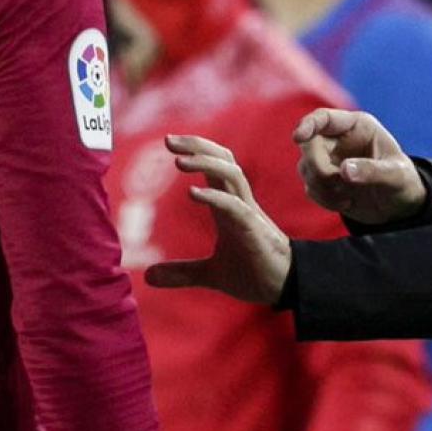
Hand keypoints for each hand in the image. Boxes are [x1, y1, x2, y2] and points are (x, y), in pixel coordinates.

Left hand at [145, 135, 291, 304]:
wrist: (283, 290)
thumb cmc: (253, 274)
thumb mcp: (210, 274)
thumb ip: (182, 271)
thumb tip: (148, 276)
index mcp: (230, 206)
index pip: (216, 166)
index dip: (196, 149)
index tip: (170, 142)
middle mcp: (240, 202)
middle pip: (224, 160)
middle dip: (198, 145)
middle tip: (168, 140)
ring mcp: (248, 214)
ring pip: (232, 174)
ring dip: (205, 163)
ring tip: (178, 161)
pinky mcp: (253, 231)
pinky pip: (235, 206)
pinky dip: (215, 196)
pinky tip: (193, 193)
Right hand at [292, 108, 425, 224]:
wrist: (399, 206)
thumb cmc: (403, 182)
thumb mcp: (396, 176)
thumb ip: (373, 171)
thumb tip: (344, 171)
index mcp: (357, 127)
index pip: (324, 118)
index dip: (308, 124)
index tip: (298, 137)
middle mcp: (338, 140)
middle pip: (309, 145)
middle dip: (318, 167)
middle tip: (337, 184)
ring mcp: (329, 160)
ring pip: (306, 168)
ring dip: (322, 187)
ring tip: (348, 197)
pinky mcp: (324, 181)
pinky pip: (311, 187)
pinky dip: (324, 199)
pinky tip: (347, 203)